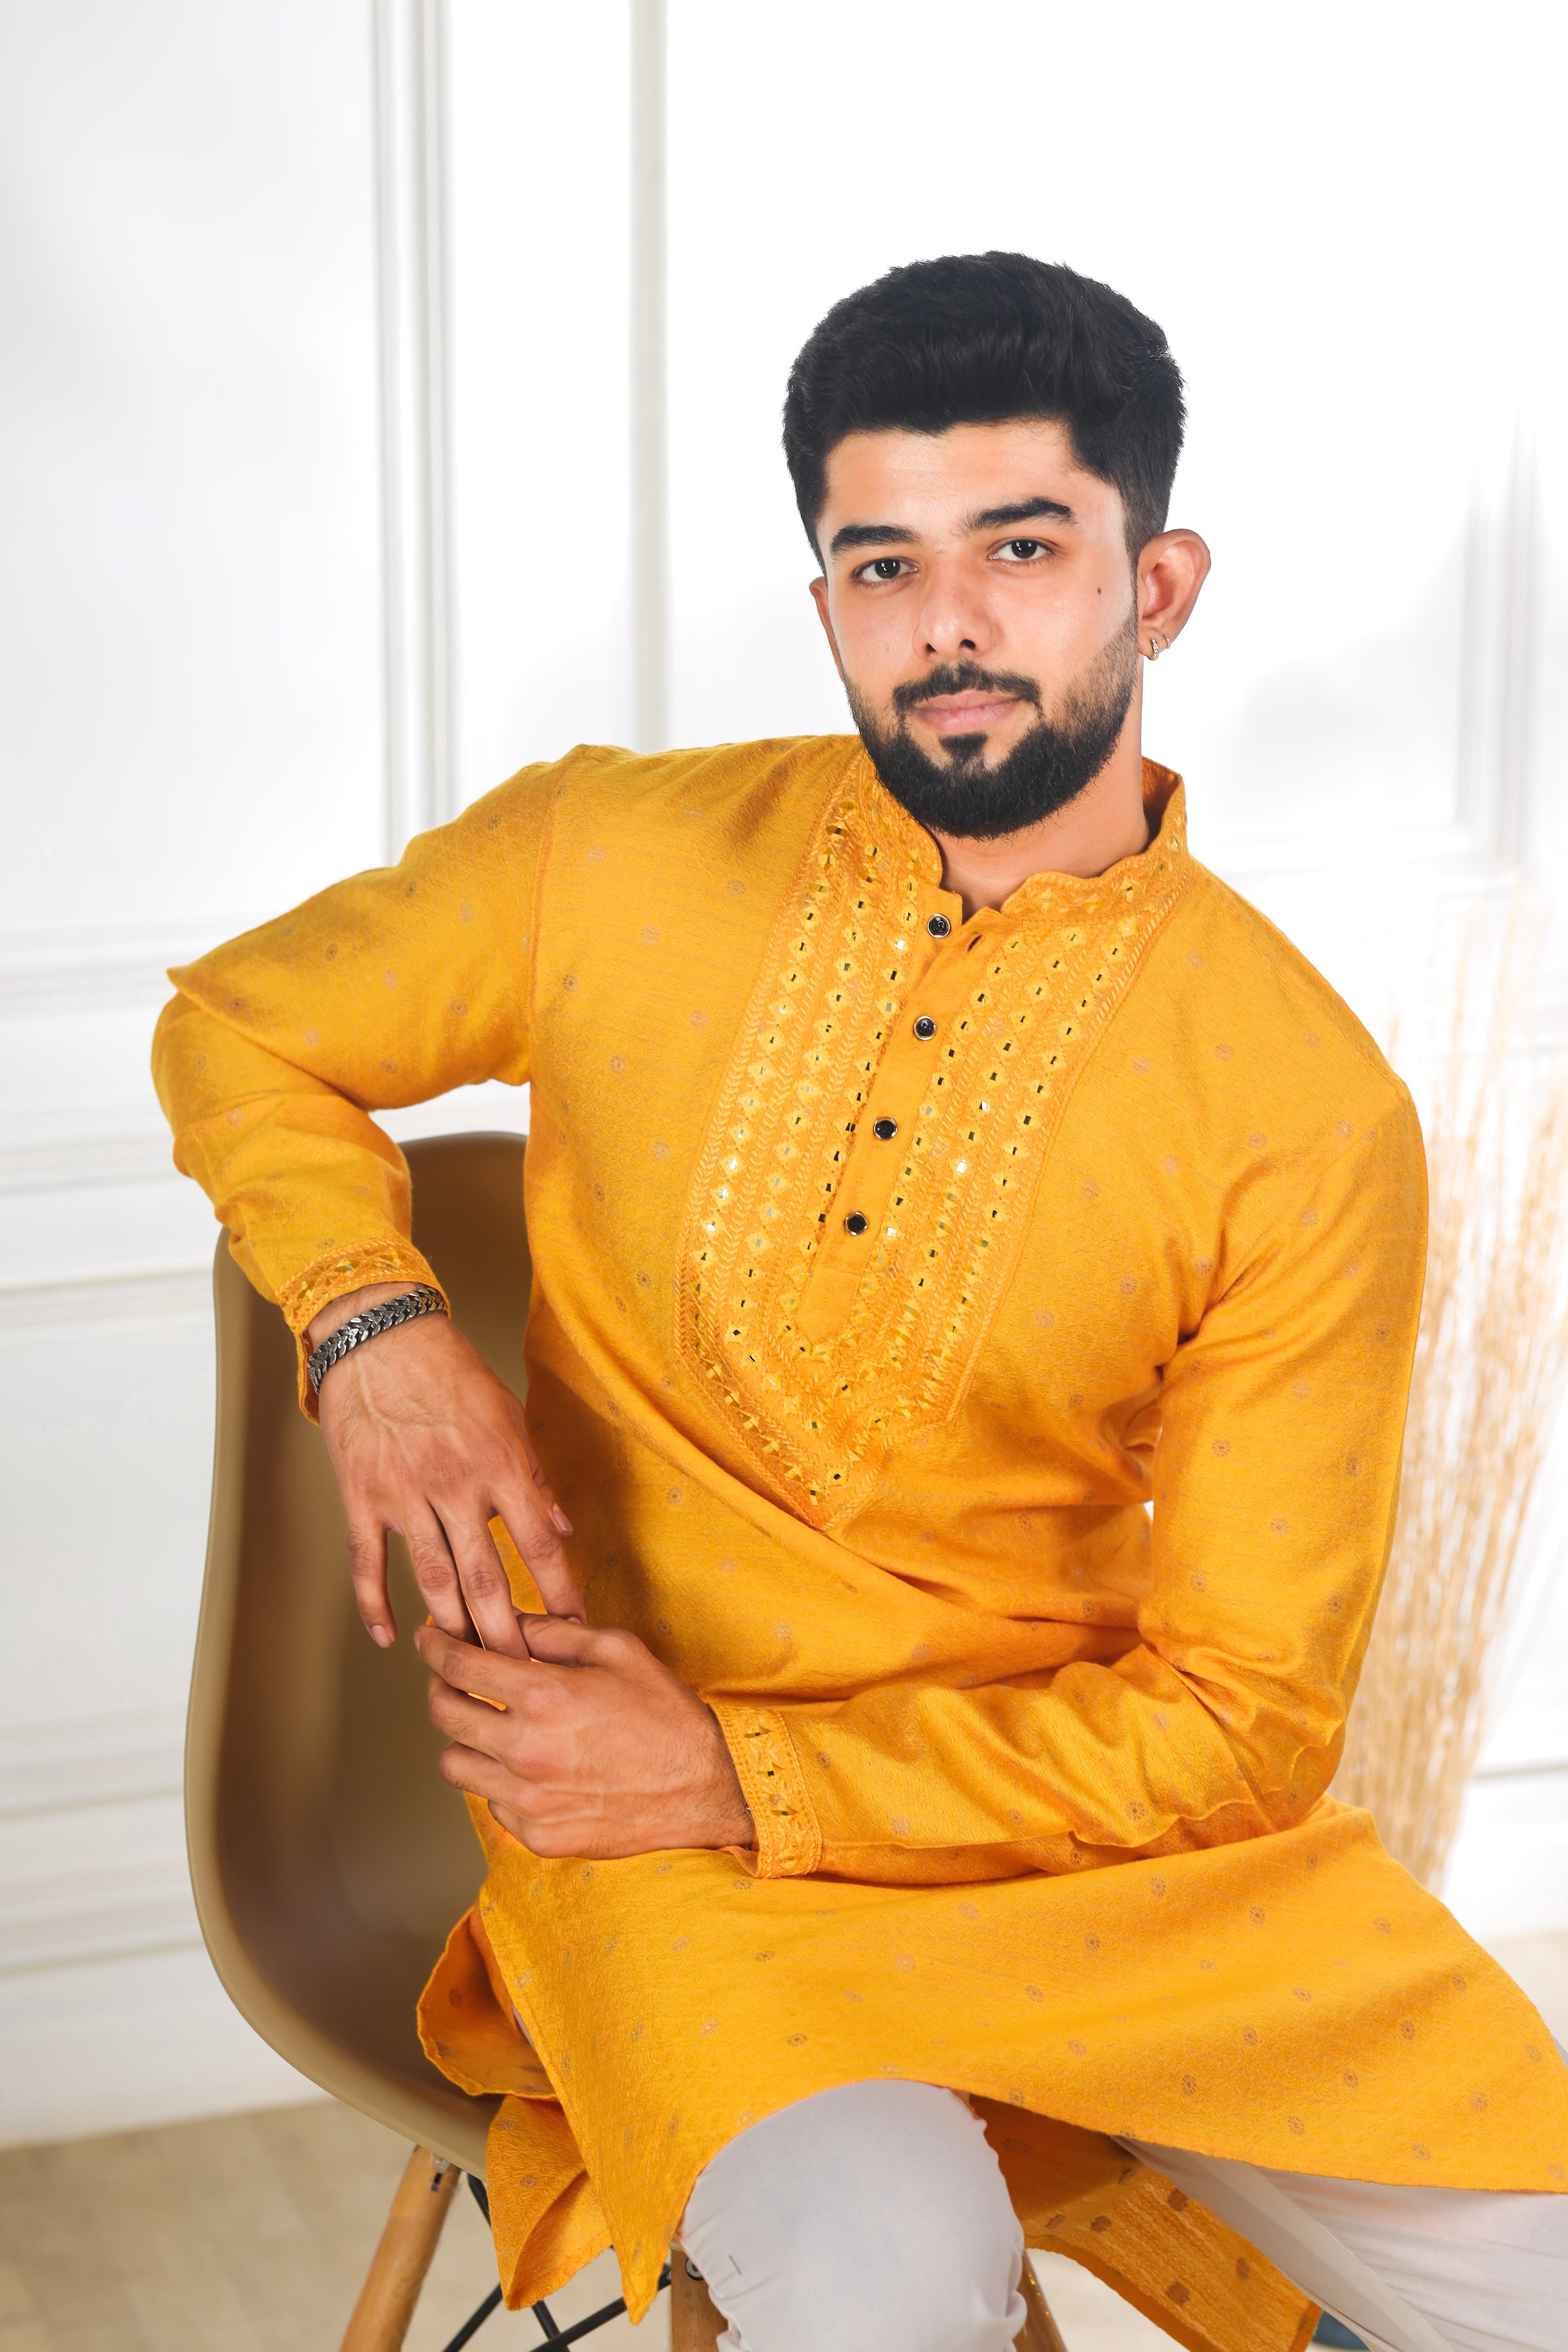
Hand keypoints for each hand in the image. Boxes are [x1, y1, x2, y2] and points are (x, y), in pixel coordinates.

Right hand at [307, 1283, 583, 1654]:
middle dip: (507, 1633)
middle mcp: (454, 1485)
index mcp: (499, 1465)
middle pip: (487, 1578)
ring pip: (432, 1581)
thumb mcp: (508, 1416)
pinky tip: (391, 1637)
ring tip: (468, 1665)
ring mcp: (404, 1495)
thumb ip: (535, 1478)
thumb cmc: (451, 1374)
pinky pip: (369, 1564)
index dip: (560, 1591)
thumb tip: (565, 1529)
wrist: (381, 1339)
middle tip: (522, 1674)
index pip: (540, 1543)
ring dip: (452, 1628)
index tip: (575, 1628)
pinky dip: (376, 1605)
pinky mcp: (362, 1497)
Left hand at [417, 1615, 754, 1858]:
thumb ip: (555, 1633)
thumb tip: (510, 1624)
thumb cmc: (666, 1714)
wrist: (707, 1787)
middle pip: (444, 1715)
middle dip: (438, 1687)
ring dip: (462, 1739)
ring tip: (485, 1726)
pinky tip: (524, 1765)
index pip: (458, 1667)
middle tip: (450, 1678)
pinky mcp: (538, 1835)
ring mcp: (529, 1799)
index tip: (426, 1639)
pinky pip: (490, 1803)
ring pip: (454, 1765)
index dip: (433, 1648)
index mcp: (545, 1696)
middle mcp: (527, 1750)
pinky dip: (496, 1780)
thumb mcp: (618, 1650)